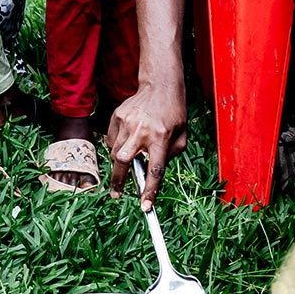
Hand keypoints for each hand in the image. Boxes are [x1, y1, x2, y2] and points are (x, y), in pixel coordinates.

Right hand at [107, 80, 187, 201]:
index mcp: (161, 137)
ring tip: (129, 158)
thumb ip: (169, 157)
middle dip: (118, 180)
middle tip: (117, 194)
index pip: (155, 169)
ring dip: (120, 162)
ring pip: (115, 151)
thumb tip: (152, 172)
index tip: (145, 207)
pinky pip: (112, 139)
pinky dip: (117, 145)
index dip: (150, 191)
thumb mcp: (182, 138)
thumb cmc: (174, 114)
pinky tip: (128, 140)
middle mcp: (142, 130)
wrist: (160, 86)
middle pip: (123, 161)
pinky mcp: (117, 116)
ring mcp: (126, 122)